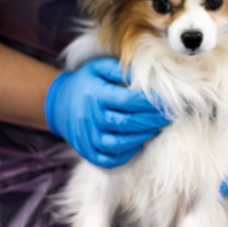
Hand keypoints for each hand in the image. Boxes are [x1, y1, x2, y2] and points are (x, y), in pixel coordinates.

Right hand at [45, 57, 169, 167]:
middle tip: (170, 115)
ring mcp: (88, 136)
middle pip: (127, 123)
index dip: (150, 102)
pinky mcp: (87, 151)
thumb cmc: (85, 82)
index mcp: (95, 94)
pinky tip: (138, 143)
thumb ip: (119, 69)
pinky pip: (108, 159)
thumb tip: (143, 74)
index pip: (128, 100)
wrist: (57, 103)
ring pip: (119, 143)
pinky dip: (126, 154)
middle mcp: (91, 116)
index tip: (167, 99)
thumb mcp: (98, 67)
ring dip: (142, 137)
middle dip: (152, 120)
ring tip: (157, 128)